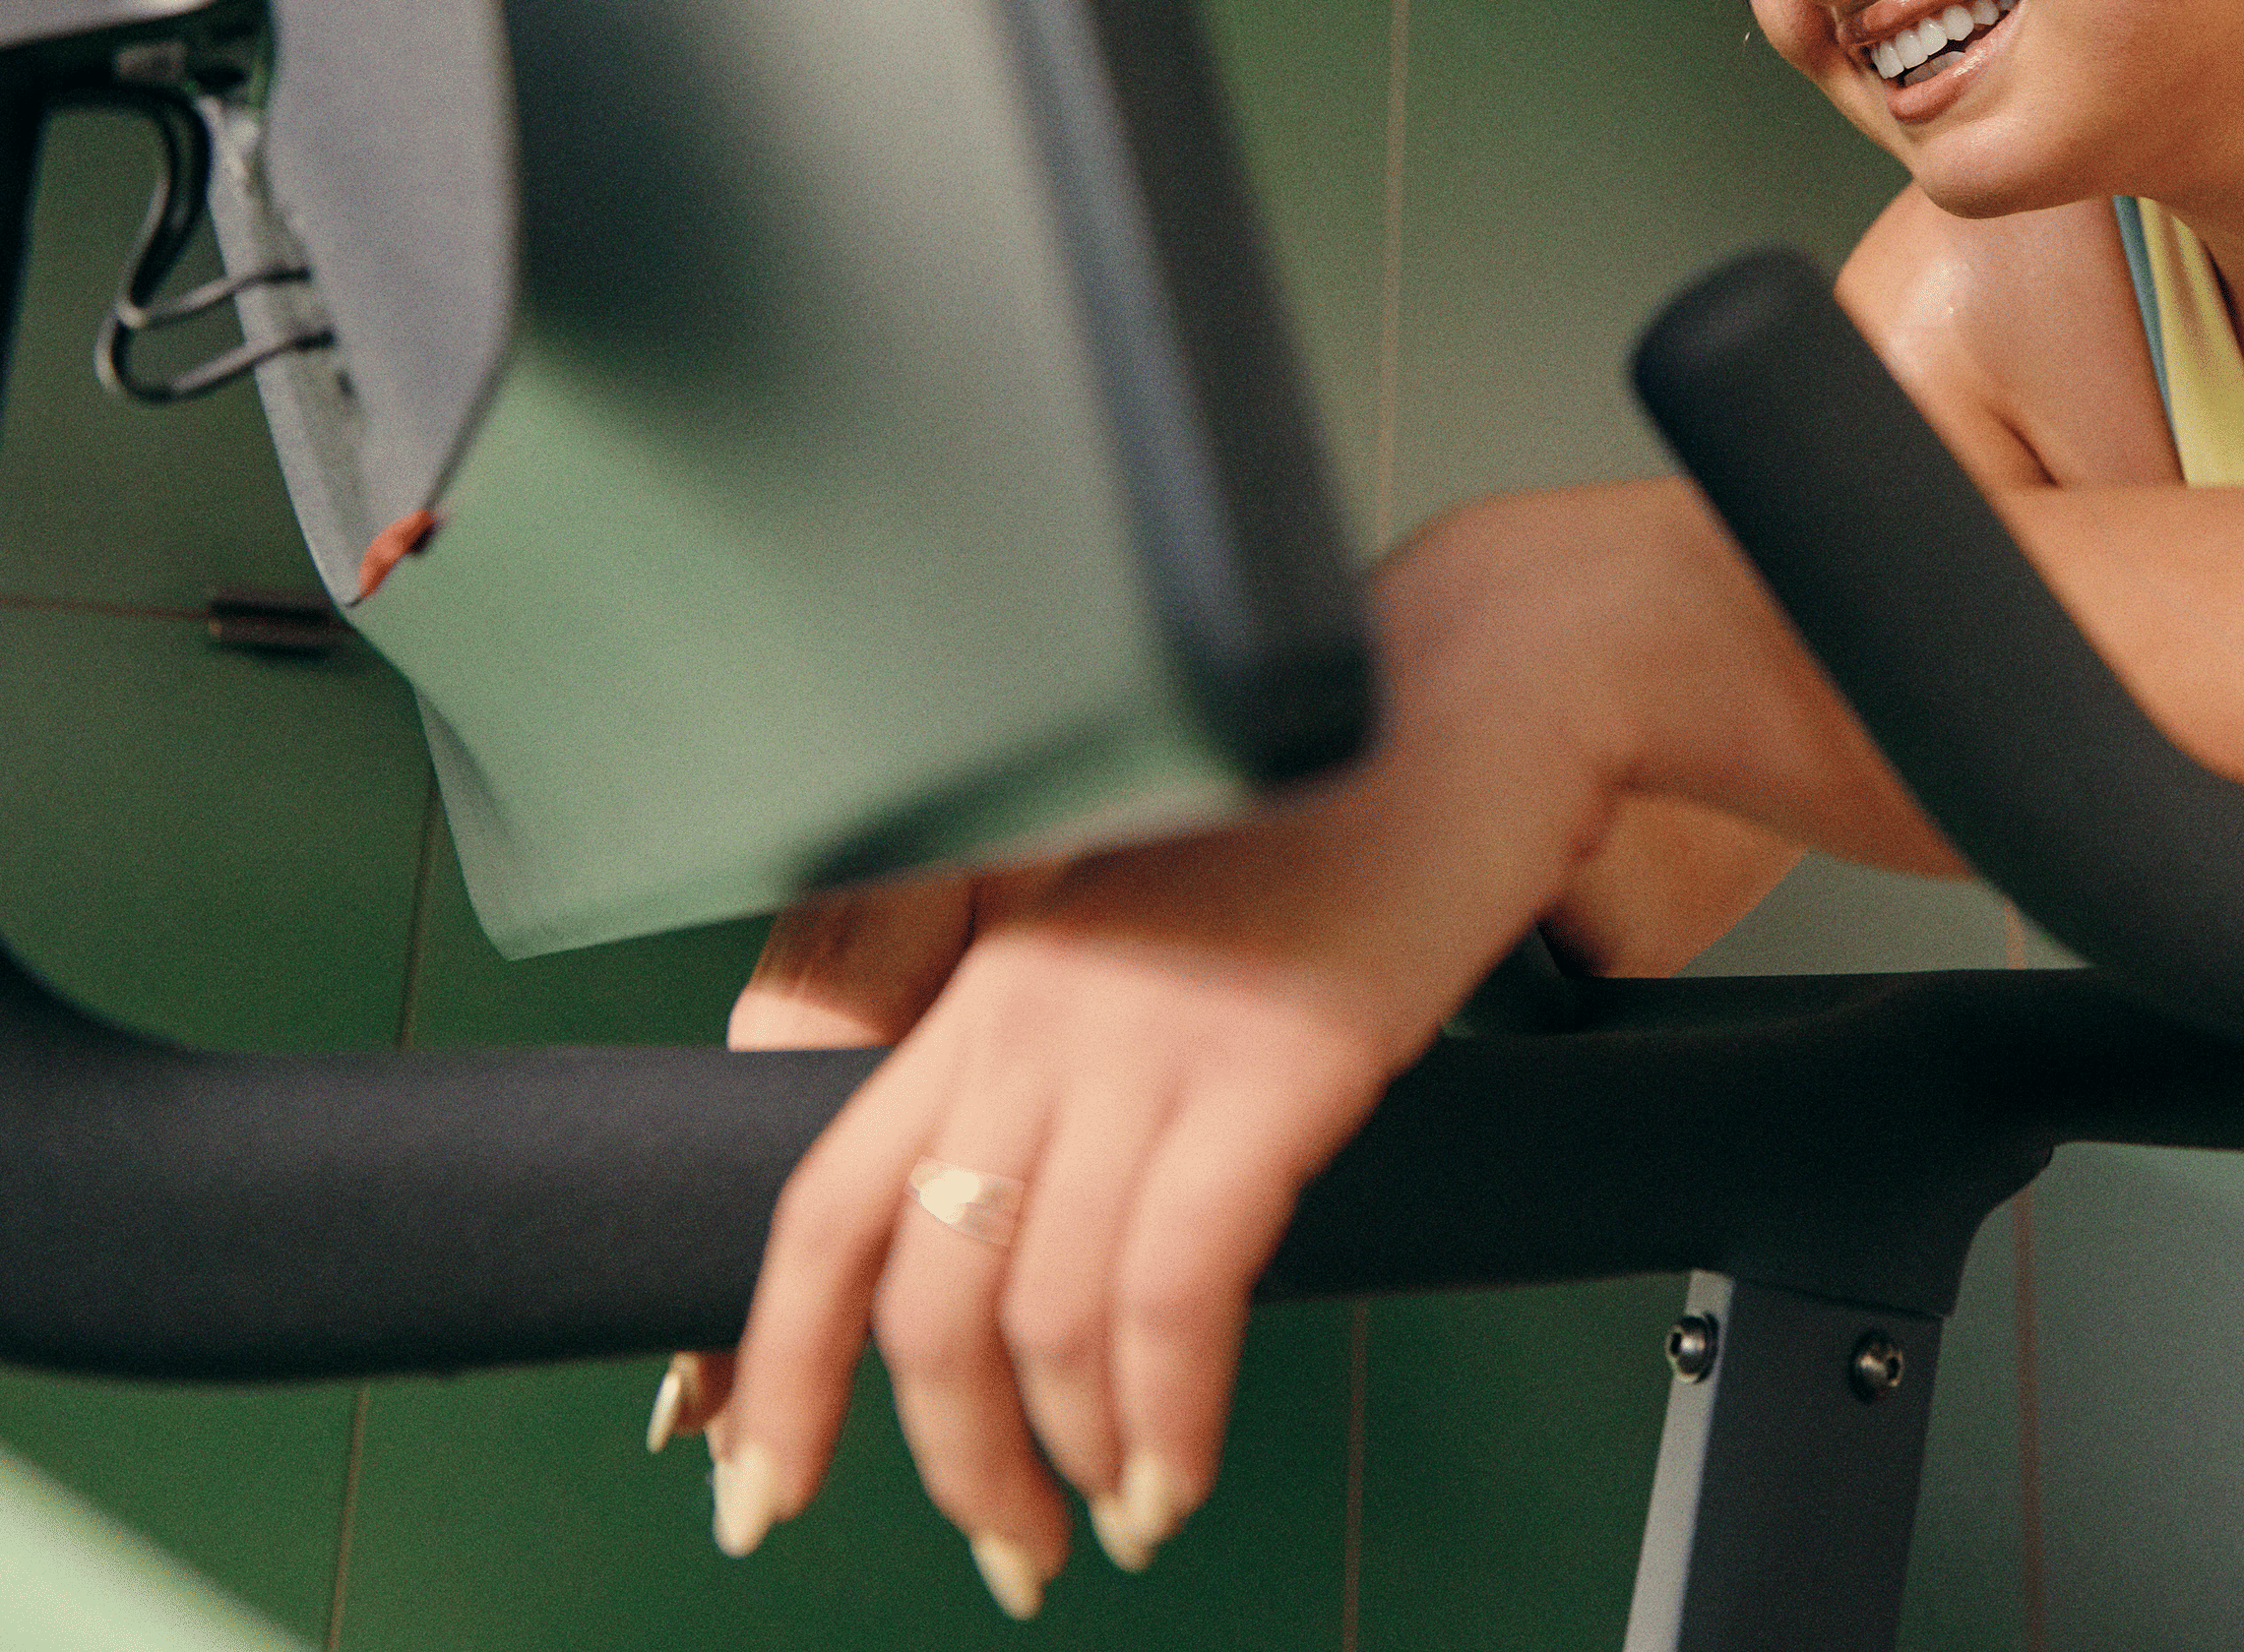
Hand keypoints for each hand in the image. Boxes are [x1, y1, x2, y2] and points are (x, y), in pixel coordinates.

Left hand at [702, 785, 1492, 1612]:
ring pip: (1037, 1315)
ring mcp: (1142, 1039)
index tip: (769, 1479)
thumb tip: (1047, 1248)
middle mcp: (1033, 1009)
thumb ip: (1078, 1063)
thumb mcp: (1154, 940)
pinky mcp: (1264, 1068)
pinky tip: (1182, 1465)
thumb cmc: (1340, 820)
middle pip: (917, 1292)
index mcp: (992, 980)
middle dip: (947, 1458)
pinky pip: (1172, 1294)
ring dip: (1073, 1456)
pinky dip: (1167, 1415)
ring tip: (1122, 1514)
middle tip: (1004, 1545)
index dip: (780, 1367)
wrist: (1474, 698)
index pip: (821, 1201)